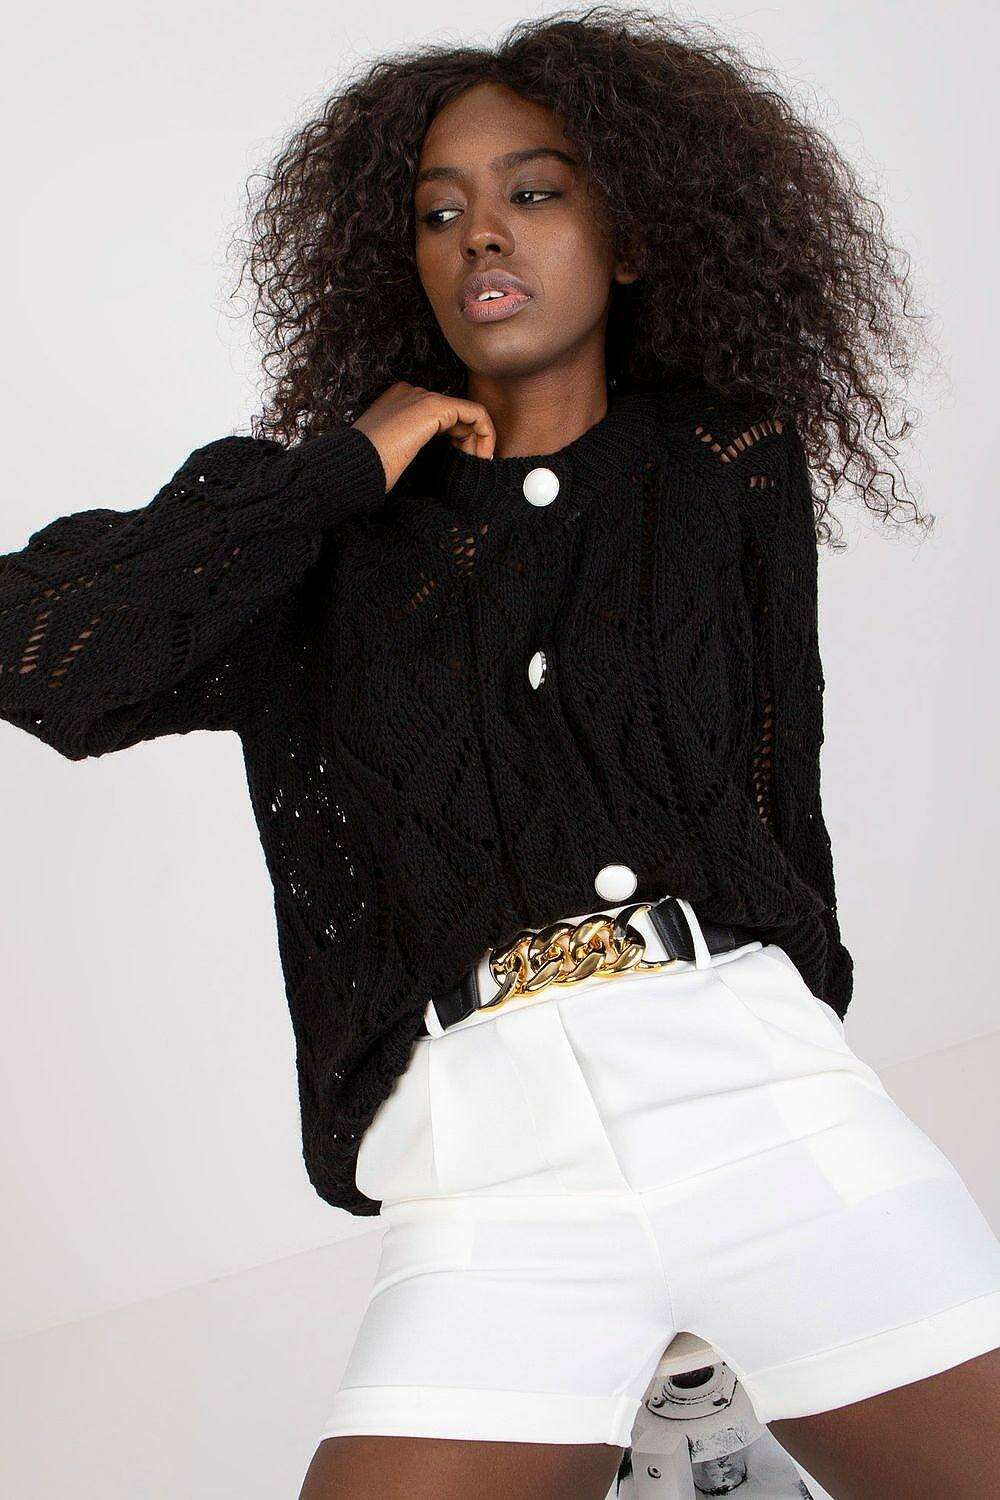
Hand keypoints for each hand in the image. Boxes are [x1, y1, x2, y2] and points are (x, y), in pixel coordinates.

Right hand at [352, 382, 495, 492]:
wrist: (354, 464)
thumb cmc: (367, 467)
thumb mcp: (393, 452)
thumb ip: (412, 444)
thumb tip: (437, 457)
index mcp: (398, 402)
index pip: (440, 416)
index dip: (457, 441)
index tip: (462, 464)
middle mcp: (411, 392)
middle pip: (456, 414)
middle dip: (470, 441)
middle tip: (473, 467)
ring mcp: (422, 397)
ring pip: (468, 414)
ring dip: (480, 440)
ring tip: (478, 464)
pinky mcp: (435, 407)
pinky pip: (476, 413)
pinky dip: (486, 433)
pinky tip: (483, 456)